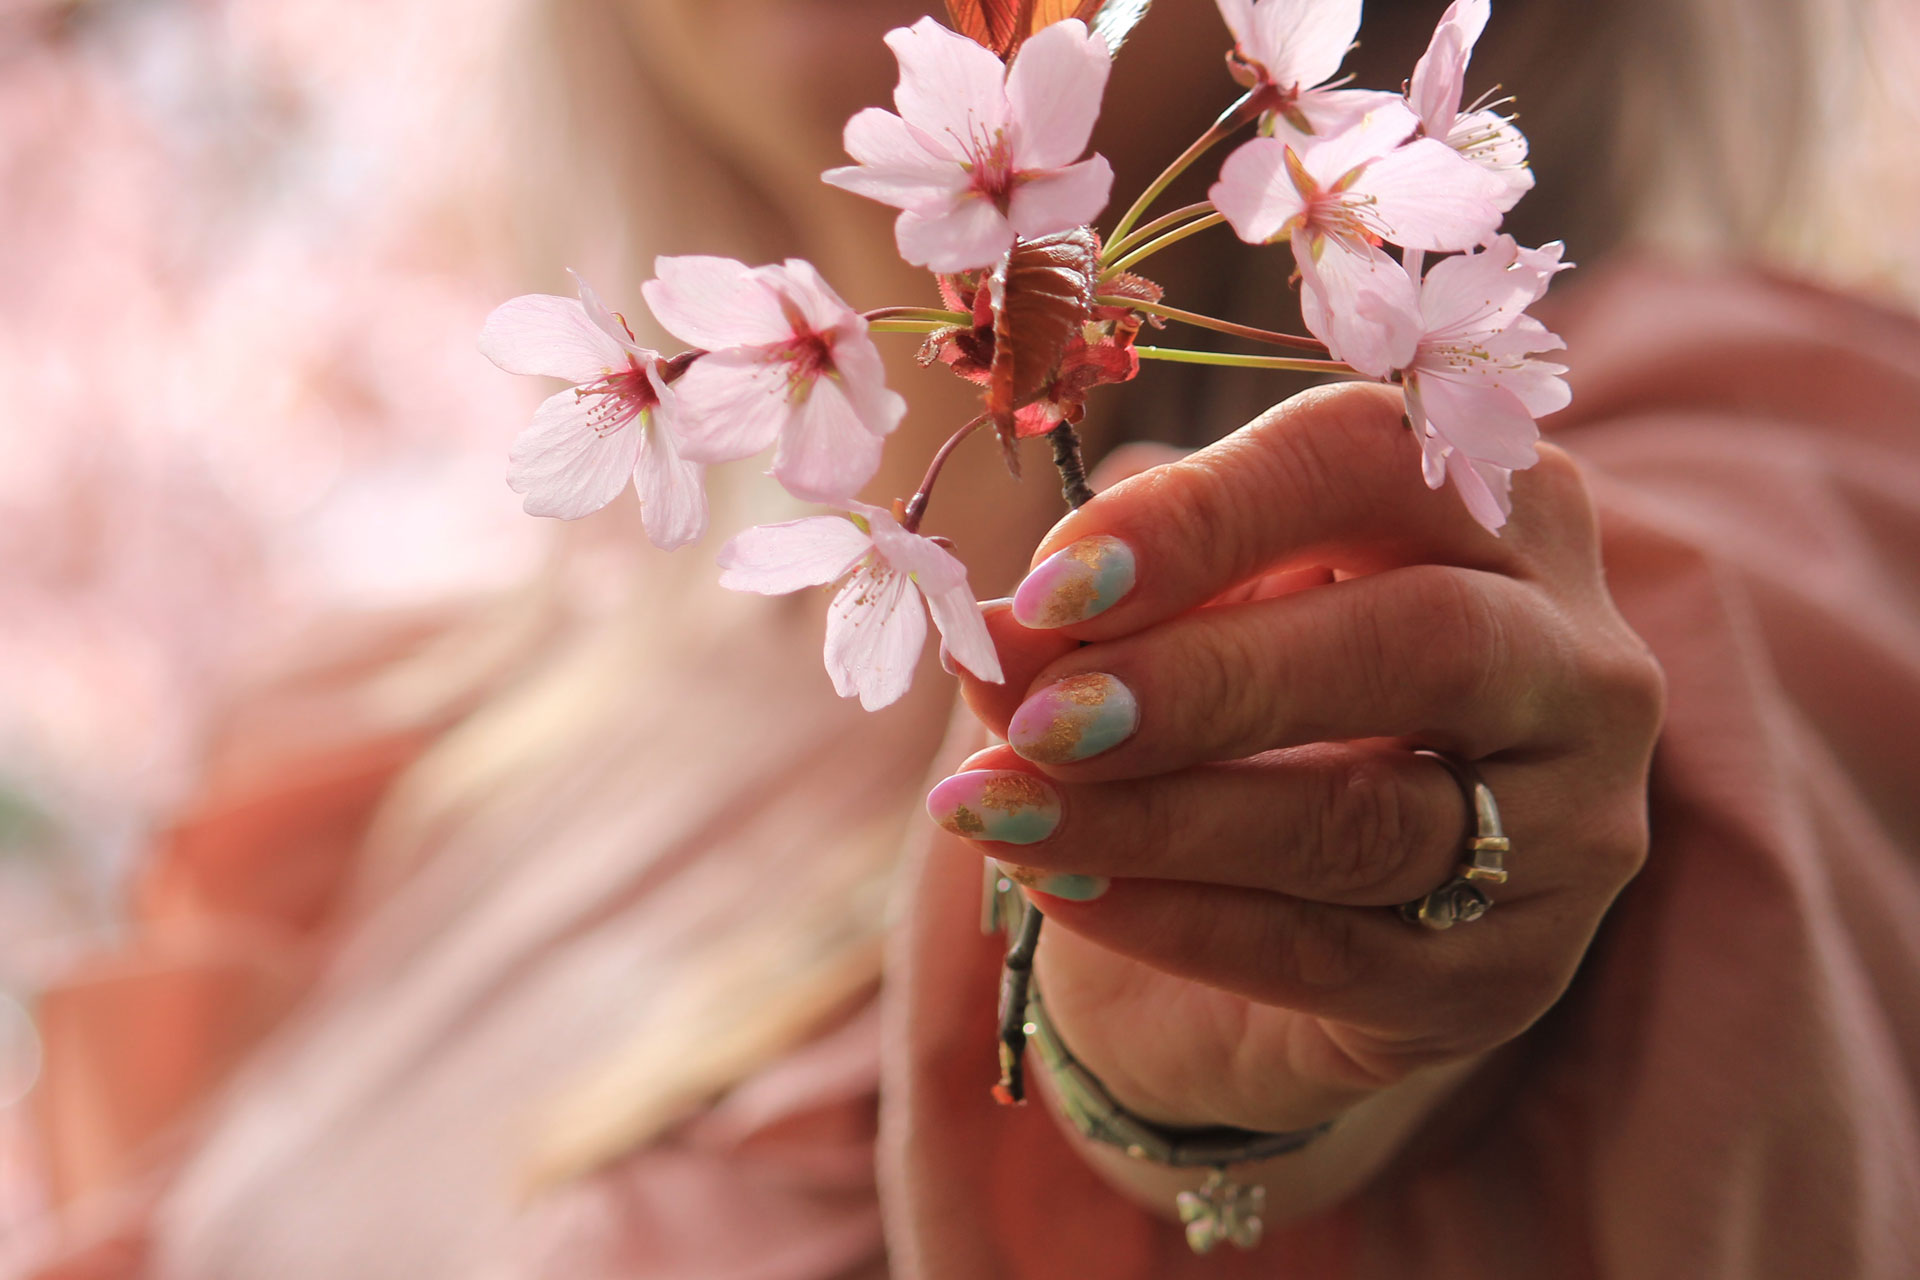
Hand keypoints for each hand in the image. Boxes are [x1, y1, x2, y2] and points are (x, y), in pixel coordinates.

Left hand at [932, 383, 1664, 1137]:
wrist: (1287, 923)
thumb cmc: (1237, 713)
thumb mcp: (1182, 624)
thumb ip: (1109, 611)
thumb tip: (997, 639)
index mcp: (1503, 513)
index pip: (1376, 466)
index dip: (1207, 517)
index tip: (1049, 584)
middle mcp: (1577, 664)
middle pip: (1428, 642)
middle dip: (1209, 678)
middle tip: (1038, 716)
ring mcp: (1567, 834)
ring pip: (1369, 819)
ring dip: (1158, 815)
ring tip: (998, 811)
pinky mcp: (1505, 978)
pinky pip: (1328, 954)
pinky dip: (1175, 919)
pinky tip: (1057, 889)